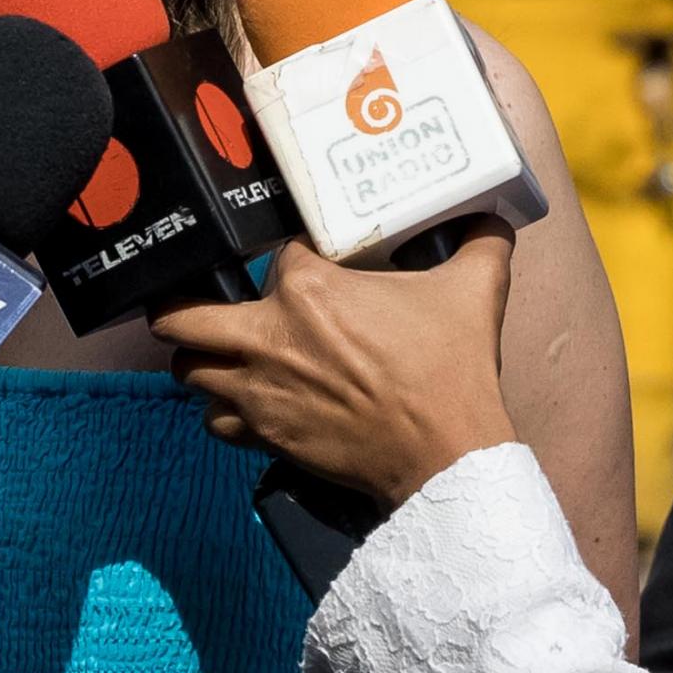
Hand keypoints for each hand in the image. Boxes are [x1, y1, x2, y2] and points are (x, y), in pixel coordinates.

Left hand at [154, 231, 521, 510]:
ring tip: (221, 352)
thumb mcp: (474, 290)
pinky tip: (245, 402)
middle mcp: (268, 337)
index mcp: (308, 291)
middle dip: (179, 307)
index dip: (289, 257)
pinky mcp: (262, 435)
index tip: (307, 266)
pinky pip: (213, 420)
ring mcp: (258, 390)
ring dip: (199, 359)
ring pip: (187, 368)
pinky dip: (222, 411)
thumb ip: (479, 243)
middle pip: (180, 316)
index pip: (274, 254)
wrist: (445, 454)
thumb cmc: (451, 372)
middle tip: (196, 303)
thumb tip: (493, 217)